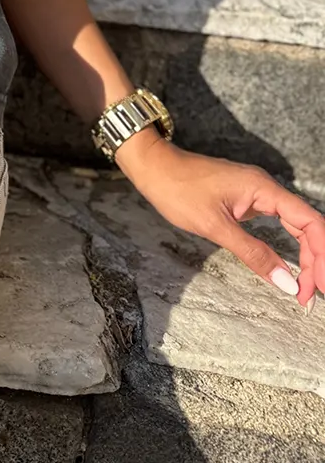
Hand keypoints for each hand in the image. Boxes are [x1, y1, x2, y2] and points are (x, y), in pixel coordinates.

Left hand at [120, 136, 324, 309]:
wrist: (153, 166)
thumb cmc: (178, 189)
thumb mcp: (215, 226)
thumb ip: (253, 253)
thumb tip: (286, 283)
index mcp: (263, 188)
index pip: (310, 222)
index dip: (321, 255)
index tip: (319, 285)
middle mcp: (266, 188)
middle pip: (307, 226)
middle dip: (314, 261)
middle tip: (310, 296)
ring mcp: (257, 194)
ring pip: (295, 225)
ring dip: (304, 255)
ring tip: (305, 287)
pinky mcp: (247, 200)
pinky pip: (280, 223)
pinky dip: (289, 245)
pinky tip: (291, 265)